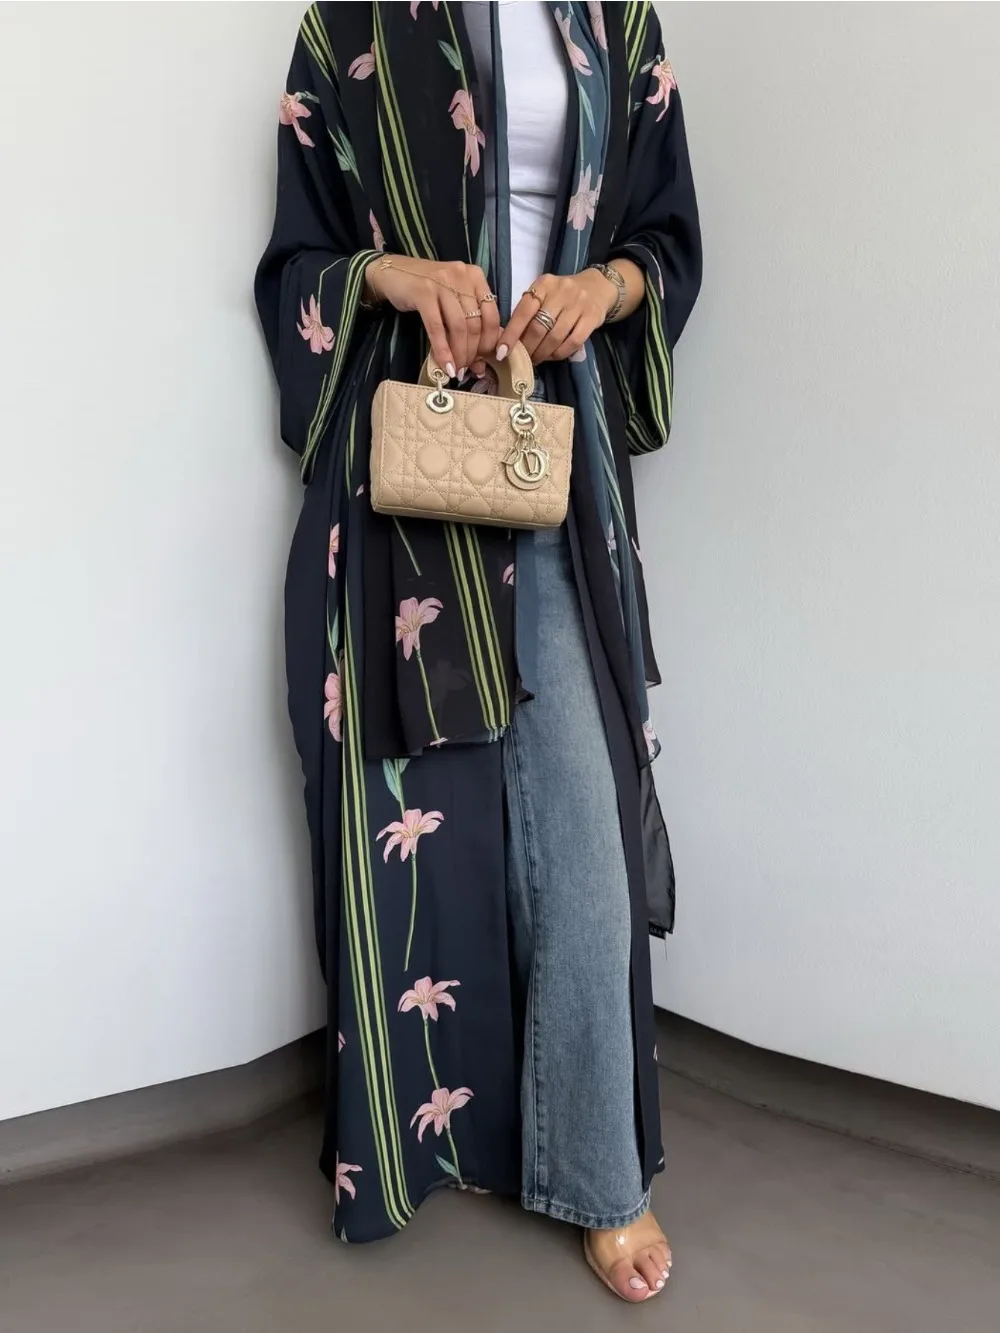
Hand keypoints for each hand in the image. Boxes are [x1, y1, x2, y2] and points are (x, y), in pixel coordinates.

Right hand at [364, 256, 499, 379]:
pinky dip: (443, 350)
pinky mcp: (423, 292)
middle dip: (473, 352)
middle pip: (476, 323)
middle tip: (467, 369)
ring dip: (459, 354)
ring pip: (459, 327)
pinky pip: (437, 328)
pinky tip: (445, 365)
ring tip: (457, 370)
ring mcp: (442, 282)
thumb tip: (480, 361)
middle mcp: (462, 276)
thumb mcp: (453, 299)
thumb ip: (469, 321)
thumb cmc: (426, 289)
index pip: (492, 314)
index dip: (490, 342)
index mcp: (475, 276)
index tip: (485, 361)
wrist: (392, 273)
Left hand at [497, 270, 613, 365]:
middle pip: (538, 327)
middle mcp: (561, 291)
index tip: (501, 352)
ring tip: (536, 359)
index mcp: (544, 284)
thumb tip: (508, 339)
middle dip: (528, 348)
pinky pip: (573, 342)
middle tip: (522, 358)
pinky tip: (553, 356)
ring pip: (555, 337)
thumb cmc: (562, 295)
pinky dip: (560, 353)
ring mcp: (578, 304)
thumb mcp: (543, 294)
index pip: (523, 311)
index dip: (511, 334)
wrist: (597, 287)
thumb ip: (528, 311)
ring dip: (542, 353)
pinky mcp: (592, 317)